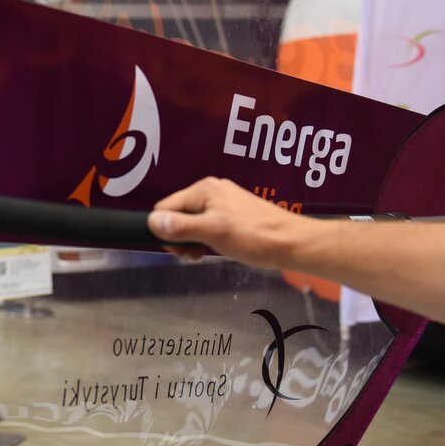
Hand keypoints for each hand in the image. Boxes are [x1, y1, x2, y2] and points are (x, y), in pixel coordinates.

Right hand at [148, 177, 318, 268]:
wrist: (292, 243)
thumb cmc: (254, 237)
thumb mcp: (212, 233)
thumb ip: (180, 227)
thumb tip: (152, 222)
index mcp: (203, 190)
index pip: (164, 209)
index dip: (167, 232)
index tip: (182, 251)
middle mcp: (211, 190)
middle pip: (177, 214)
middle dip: (180, 237)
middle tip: (196, 255)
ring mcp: (223, 200)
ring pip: (192, 221)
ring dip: (194, 240)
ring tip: (207, 253)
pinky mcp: (233, 211)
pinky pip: (207, 223)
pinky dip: (207, 237)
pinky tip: (219, 247)